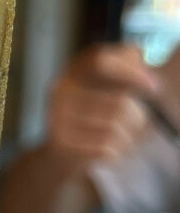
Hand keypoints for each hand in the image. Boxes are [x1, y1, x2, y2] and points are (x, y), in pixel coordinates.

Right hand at [46, 44, 160, 166]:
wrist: (62, 152)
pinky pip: (104, 146)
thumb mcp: (112, 86)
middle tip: (141, 124)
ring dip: (128, 136)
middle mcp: (61, 89)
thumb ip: (128, 67)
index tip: (153, 87)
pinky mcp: (60, 141)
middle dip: (138, 116)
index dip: (131, 72)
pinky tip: (110, 150)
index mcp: (76, 69)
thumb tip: (144, 70)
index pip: (101, 61)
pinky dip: (115, 151)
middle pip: (119, 102)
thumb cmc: (97, 115)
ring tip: (124, 139)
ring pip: (114, 126)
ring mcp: (58, 115)